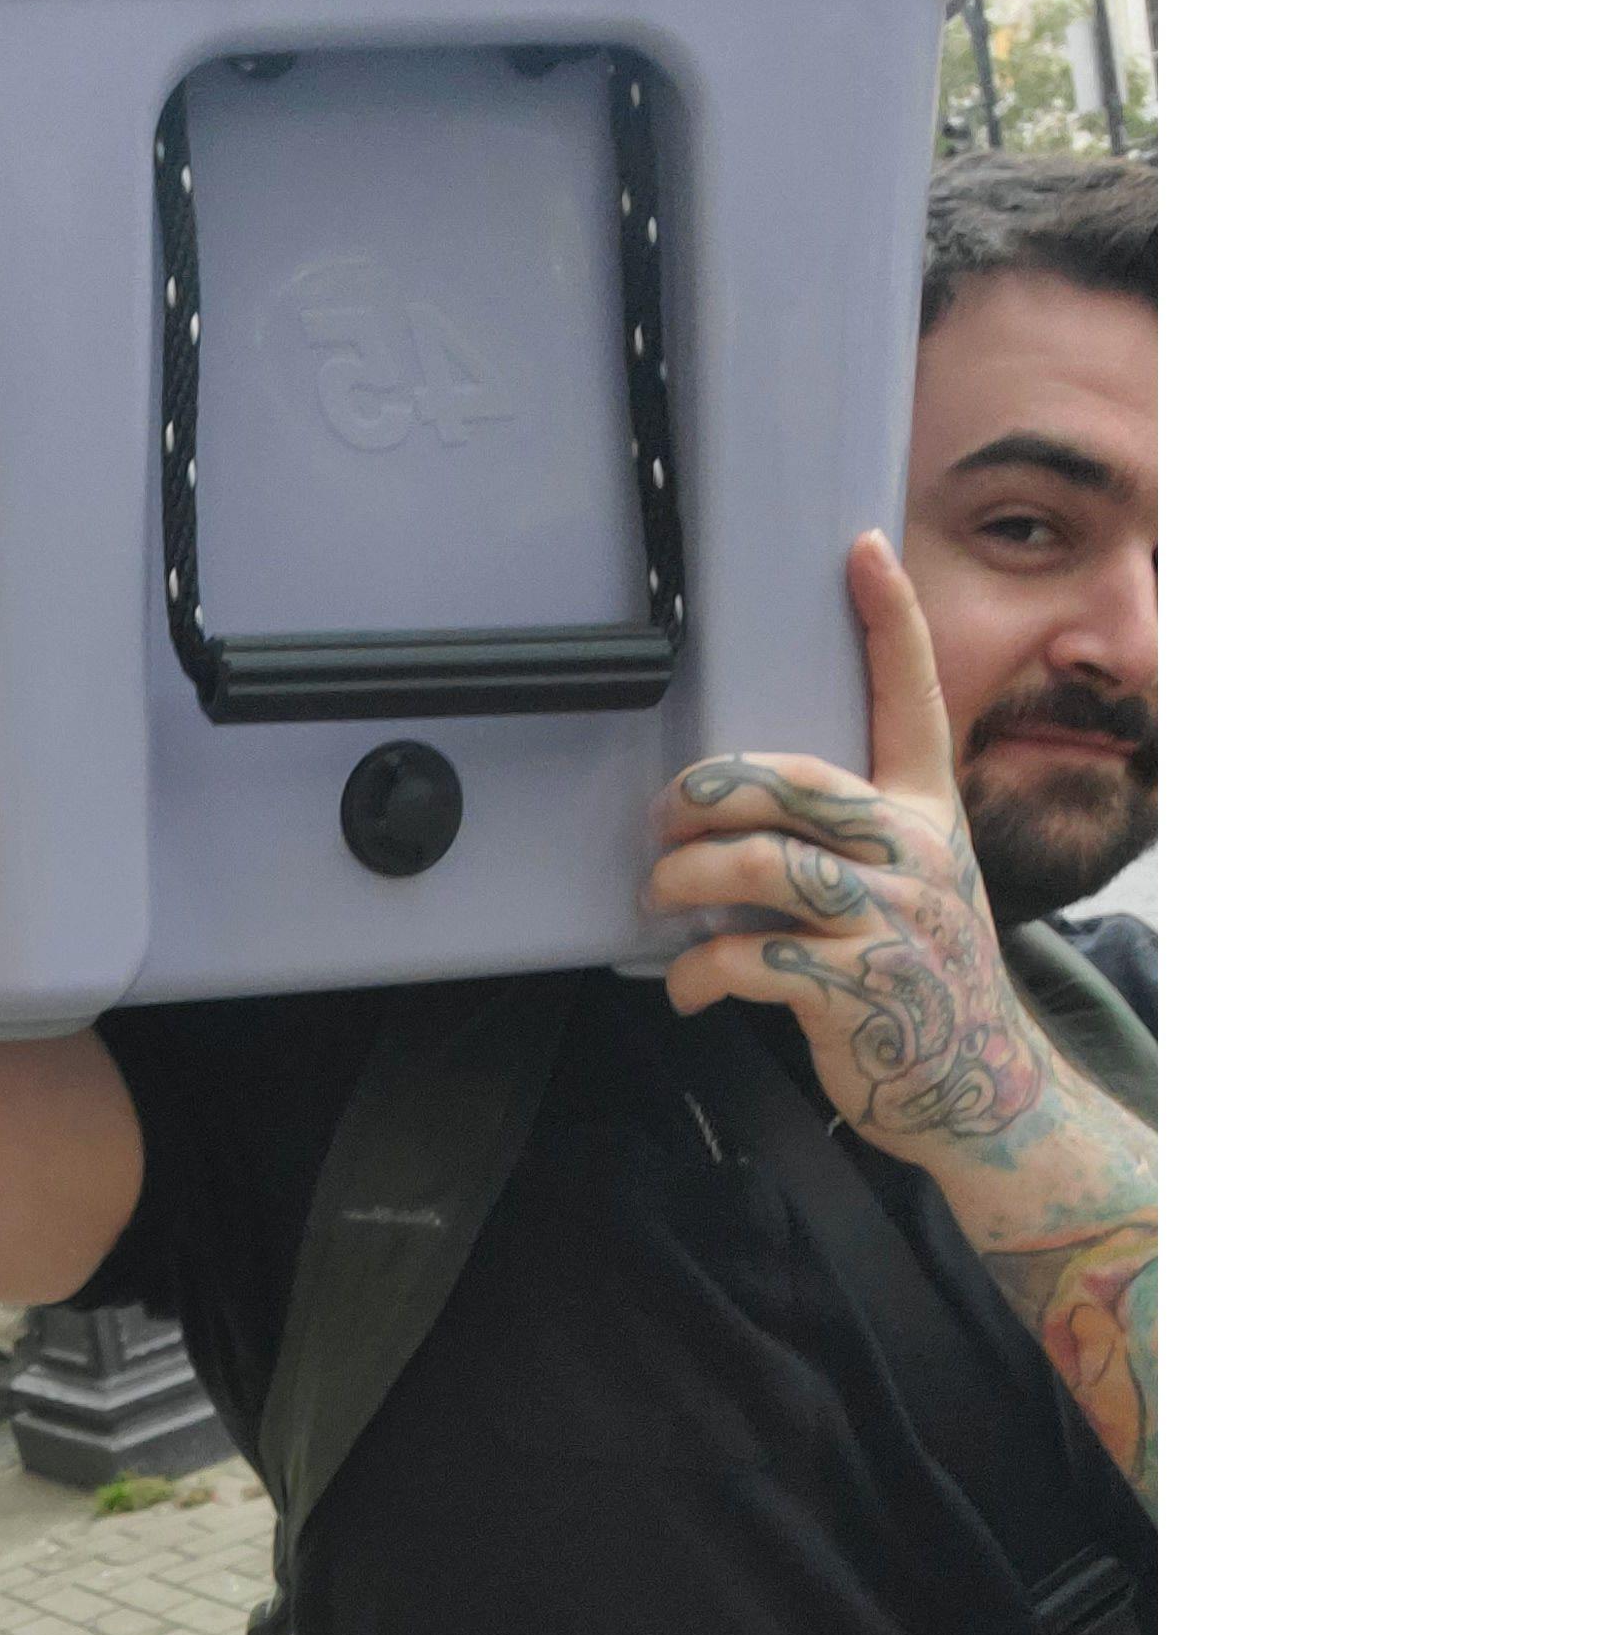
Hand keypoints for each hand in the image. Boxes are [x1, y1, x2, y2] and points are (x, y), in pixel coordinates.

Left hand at [644, 533, 1055, 1168]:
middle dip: (708, 792)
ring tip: (658, 897)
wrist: (976, 1085)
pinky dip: (698, 973)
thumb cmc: (921, 978)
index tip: (862, 549)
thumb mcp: (916, 885)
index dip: (890, 620)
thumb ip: (856, 837)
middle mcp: (914, 854)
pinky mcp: (855, 990)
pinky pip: (749, 959)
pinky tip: (688, 986)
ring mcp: (889, 922)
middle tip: (665, 815)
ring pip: (761, 868)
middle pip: (793, 784)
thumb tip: (751, 812)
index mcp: (928, 811)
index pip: (913, 697)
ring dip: (685, 879)